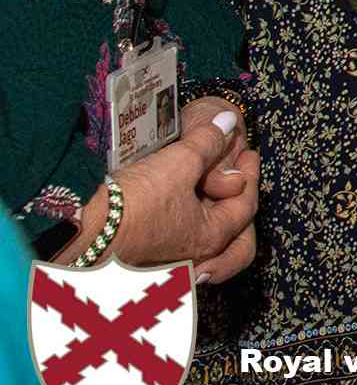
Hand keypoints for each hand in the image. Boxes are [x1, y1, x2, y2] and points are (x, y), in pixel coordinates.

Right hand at [90, 97, 259, 282]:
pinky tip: (177, 208)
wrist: (79, 233)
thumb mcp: (178, 164)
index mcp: (211, 237)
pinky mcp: (147, 259)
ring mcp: (171, 262)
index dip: (250, 174)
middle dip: (239, 209)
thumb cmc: (133, 204)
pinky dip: (187, 226)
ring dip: (214, 220)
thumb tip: (227, 122)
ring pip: (209, 246)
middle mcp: (194, 255)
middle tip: (235, 178)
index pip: (246, 205)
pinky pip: (180, 245)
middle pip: (235, 239)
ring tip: (209, 194)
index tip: (248, 153)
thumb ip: (207, 143)